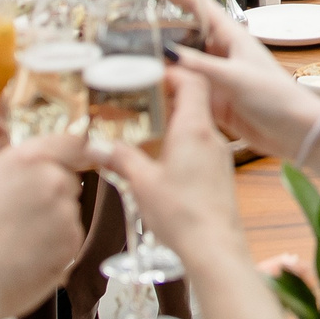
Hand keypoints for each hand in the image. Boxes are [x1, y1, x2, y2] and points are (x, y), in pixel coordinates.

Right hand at [102, 69, 242, 263]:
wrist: (215, 247)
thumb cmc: (183, 214)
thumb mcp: (142, 183)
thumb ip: (121, 159)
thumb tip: (99, 147)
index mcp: (194, 129)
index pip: (192, 81)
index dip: (172, 71)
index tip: (150, 72)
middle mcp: (211, 137)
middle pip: (195, 100)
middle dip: (168, 95)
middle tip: (140, 98)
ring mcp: (219, 155)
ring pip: (199, 123)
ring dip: (175, 119)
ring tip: (147, 126)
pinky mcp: (220, 174)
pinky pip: (202, 145)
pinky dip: (183, 141)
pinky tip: (164, 157)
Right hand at [143, 0, 319, 159]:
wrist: (294, 131)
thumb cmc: (275, 97)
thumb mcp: (236, 78)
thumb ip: (202, 67)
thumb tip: (169, 54)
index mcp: (231, 37)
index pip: (199, 6)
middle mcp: (221, 53)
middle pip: (184, 34)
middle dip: (159, 31)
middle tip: (127, 32)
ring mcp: (217, 76)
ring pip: (182, 65)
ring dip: (161, 64)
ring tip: (129, 62)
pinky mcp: (214, 100)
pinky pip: (186, 90)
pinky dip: (169, 90)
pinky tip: (148, 92)